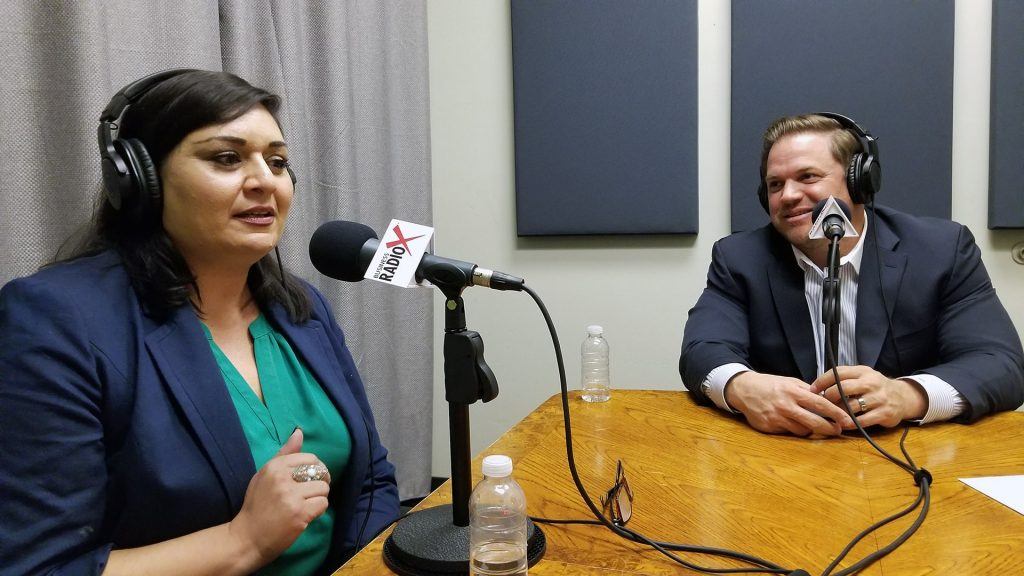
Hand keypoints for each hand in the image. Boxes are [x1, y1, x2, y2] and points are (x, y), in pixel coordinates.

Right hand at [228, 428, 330, 566]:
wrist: (247, 537)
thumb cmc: (256, 506)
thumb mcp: (264, 476)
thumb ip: (283, 455)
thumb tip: (299, 432)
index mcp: (274, 466)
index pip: (309, 458)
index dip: (315, 468)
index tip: (310, 479)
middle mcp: (282, 478)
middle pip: (319, 472)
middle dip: (321, 482)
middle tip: (312, 492)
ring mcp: (291, 496)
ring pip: (323, 489)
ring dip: (320, 497)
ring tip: (309, 504)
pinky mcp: (299, 514)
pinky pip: (322, 504)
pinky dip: (319, 510)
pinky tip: (308, 514)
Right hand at [725, 371, 853, 436]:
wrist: (744, 390)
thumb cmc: (770, 385)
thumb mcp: (789, 382)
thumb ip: (807, 391)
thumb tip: (826, 401)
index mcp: (793, 391)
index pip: (821, 404)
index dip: (836, 413)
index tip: (847, 420)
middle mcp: (786, 405)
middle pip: (815, 422)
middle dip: (830, 428)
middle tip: (838, 430)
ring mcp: (777, 418)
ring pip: (802, 430)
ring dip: (810, 429)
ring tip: (810, 424)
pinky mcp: (769, 427)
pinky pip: (788, 433)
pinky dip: (793, 429)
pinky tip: (791, 423)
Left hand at [809, 366, 927, 427]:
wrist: (903, 397)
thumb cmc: (874, 388)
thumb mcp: (862, 377)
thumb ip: (844, 379)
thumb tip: (817, 387)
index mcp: (863, 371)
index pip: (838, 372)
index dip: (823, 381)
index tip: (812, 389)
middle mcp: (872, 383)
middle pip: (843, 388)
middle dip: (829, 397)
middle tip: (823, 403)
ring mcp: (879, 398)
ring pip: (851, 406)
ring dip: (838, 412)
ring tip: (833, 415)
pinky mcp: (885, 413)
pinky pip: (862, 420)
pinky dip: (850, 423)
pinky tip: (844, 424)